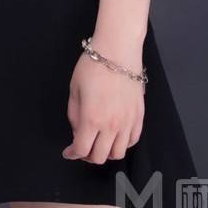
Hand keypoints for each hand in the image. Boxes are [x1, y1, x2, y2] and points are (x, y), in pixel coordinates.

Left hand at [62, 40, 145, 163]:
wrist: (118, 50)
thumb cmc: (92, 66)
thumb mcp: (74, 89)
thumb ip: (74, 115)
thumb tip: (78, 131)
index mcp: (91, 119)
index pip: (82, 149)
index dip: (72, 154)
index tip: (68, 152)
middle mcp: (111, 126)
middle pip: (100, 157)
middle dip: (87, 156)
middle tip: (82, 147)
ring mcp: (128, 122)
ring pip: (118, 153)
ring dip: (106, 152)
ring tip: (99, 142)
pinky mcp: (139, 116)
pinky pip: (132, 141)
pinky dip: (122, 144)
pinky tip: (115, 136)